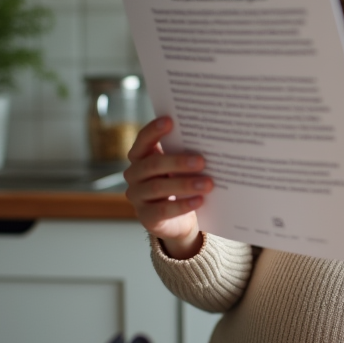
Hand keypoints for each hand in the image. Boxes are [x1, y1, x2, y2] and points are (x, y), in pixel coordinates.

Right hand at [124, 117, 210, 258]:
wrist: (177, 221)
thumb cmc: (178, 184)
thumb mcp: (179, 167)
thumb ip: (184, 153)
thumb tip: (209, 142)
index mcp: (141, 157)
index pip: (143, 140)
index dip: (154, 130)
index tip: (170, 121)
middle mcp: (134, 175)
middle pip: (153, 165)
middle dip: (178, 161)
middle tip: (201, 161)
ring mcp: (137, 197)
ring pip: (158, 187)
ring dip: (185, 184)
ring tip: (207, 183)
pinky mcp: (147, 217)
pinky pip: (164, 210)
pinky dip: (183, 205)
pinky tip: (199, 200)